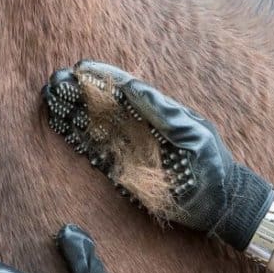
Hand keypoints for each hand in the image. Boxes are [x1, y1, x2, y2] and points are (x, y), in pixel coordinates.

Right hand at [45, 60, 273, 249]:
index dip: (104, 78)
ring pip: (100, 129)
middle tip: (56, 84)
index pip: (126, 90)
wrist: (219, 203)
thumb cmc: (211, 166)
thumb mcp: (192, 133)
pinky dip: (84, 144)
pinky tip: (67, 133)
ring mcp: (134, 150)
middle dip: (83, 95)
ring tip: (54, 104)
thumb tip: (133, 86)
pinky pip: (102, 155)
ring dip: (77, 117)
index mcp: (159, 114)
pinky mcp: (129, 172)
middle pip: (107, 107)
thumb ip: (162, 112)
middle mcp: (143, 129)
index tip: (81, 69)